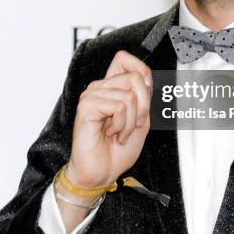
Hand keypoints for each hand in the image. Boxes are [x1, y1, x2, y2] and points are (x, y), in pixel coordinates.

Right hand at [66, 50, 151, 188]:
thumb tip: (146, 77)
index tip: (144, 94)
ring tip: (120, 133)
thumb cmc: (117, 151)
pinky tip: (111, 134)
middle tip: (135, 125)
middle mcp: (100, 88)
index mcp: (111, 88)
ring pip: (129, 95)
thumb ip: (144, 97)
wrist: (101, 174)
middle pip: (134, 77)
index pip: (124, 59)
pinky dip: (122, 125)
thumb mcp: (141, 120)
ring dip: (131, 121)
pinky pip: (119, 106)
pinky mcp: (87, 106)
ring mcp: (92, 95)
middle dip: (144, 106)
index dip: (141, 71)